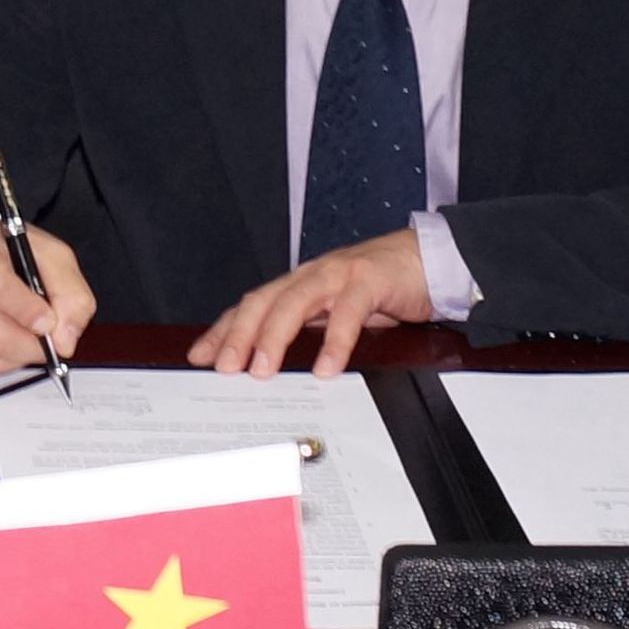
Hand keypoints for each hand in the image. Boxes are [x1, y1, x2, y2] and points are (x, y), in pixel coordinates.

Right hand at [0, 218, 95, 383]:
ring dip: (13, 360)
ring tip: (24, 343)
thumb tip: (65, 338)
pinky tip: (0, 349)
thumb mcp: (45, 253)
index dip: (24, 311)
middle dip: (28, 347)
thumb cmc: (0, 252)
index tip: (47, 324)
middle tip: (46, 344)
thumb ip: (68, 291)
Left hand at [189, 232, 434, 379]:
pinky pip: (348, 312)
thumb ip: (308, 329)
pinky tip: (326, 367)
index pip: (251, 306)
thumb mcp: (335, 309)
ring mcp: (338, 274)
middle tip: (224, 368)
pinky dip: (334, 341)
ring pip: (295, 302)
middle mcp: (311, 275)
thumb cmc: (380, 287)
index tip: (200, 357)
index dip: (223, 330)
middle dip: (238, 335)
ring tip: (262, 369)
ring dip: (274, 337)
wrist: (428, 258)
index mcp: (299, 283)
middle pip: (264, 301)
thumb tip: (274, 364)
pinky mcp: (370, 280)